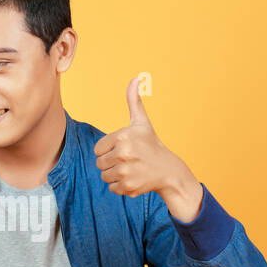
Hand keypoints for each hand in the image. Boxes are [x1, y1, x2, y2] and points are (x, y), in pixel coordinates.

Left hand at [93, 76, 202, 221]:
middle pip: (99, 163)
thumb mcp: (142, 123)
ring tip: (131, 169)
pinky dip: (120, 186)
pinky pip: (111, 187)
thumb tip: (136, 78)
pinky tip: (134, 178)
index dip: (109, 150)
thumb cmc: (151, 145)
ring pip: (104, 176)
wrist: (168, 170)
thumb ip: (134, 101)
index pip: (98, 149)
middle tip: (129, 160)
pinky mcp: (128, 186)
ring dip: (115, 174)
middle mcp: (123, 153)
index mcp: (122, 137)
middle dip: (111, 163)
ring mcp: (126, 171)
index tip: (123, 148)